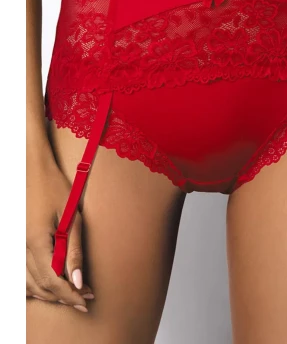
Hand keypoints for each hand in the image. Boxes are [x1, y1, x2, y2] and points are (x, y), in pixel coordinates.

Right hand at [26, 149, 94, 311]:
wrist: (33, 169)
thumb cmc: (56, 188)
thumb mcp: (72, 217)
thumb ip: (74, 251)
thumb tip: (78, 281)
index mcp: (35, 241)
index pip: (52, 281)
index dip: (70, 294)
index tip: (87, 300)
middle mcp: (20, 247)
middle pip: (39, 285)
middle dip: (63, 295)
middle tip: (85, 297)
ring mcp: (15, 245)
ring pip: (27, 283)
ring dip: (49, 293)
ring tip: (71, 293)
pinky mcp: (15, 242)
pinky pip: (19, 273)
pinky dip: (33, 285)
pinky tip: (47, 288)